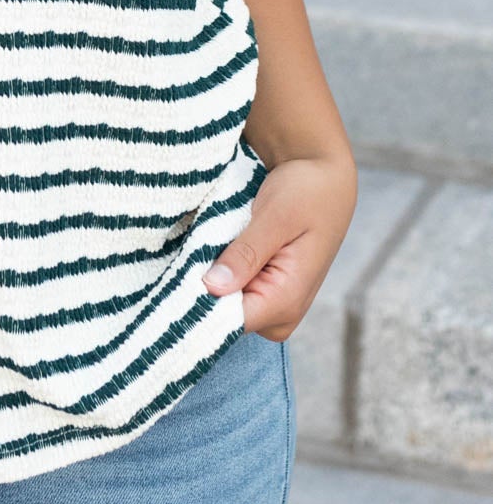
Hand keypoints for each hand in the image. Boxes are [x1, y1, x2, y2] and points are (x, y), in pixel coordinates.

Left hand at [201, 152, 357, 339]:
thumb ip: (246, 254)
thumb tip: (213, 286)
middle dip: (202, 288)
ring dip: (210, 277)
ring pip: (225, 305)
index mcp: (287, 301)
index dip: (200, 301)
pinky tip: (215, 249)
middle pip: (224, 317)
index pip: (229, 322)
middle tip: (191, 250)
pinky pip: (233, 293)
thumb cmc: (306, 193)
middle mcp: (282, 314)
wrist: (325, 182)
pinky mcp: (267, 293)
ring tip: (208, 243)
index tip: (177, 276)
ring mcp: (275, 306)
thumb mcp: (274, 217)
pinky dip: (220, 273)